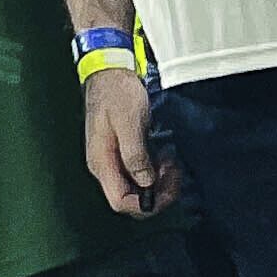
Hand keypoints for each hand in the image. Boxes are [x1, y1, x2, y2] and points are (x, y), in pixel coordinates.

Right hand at [82, 65, 180, 216]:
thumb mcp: (129, 123)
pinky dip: (155, 170)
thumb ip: (136, 156)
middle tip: (174, 171)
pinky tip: (164, 156)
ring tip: (171, 161)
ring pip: (137, 187)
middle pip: (130, 198)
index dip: (145, 204)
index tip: (167, 189)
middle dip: (157, 192)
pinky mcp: (121, 152)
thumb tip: (146, 184)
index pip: (120, 201)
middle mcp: (104, 166)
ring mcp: (112, 159)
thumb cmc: (118, 94)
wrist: (109, 72)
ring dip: (159, 181)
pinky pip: (139, 173)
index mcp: (102, 162)